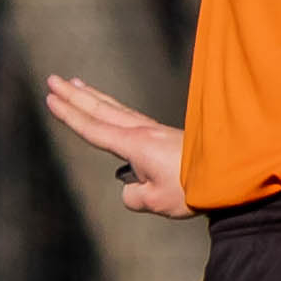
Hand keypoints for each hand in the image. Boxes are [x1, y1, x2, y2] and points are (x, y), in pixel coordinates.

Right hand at [43, 76, 189, 217]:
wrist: (230, 173)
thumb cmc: (194, 188)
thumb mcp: (156, 200)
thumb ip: (133, 196)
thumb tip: (132, 188)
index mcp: (134, 144)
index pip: (93, 128)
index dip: (69, 115)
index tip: (50, 99)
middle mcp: (141, 132)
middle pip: (100, 109)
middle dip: (74, 96)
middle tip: (53, 79)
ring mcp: (153, 130)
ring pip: (115, 108)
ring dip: (93, 96)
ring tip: (76, 84)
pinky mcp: (163, 135)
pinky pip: (128, 114)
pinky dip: (112, 106)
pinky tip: (111, 109)